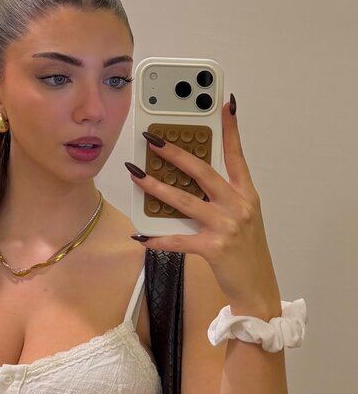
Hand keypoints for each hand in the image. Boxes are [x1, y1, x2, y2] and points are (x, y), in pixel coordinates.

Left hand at [126, 99, 281, 315]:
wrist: (257, 288)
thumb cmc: (246, 251)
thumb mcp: (242, 217)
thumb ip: (221, 197)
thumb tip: (187, 181)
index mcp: (246, 195)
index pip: (237, 155)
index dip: (231, 129)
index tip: (224, 105)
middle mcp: (238, 206)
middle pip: (203, 172)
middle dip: (175, 153)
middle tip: (153, 140)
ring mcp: (227, 226)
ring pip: (185, 201)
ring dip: (157, 187)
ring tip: (136, 175)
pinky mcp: (214, 248)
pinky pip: (178, 240)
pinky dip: (158, 239)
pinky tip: (141, 236)